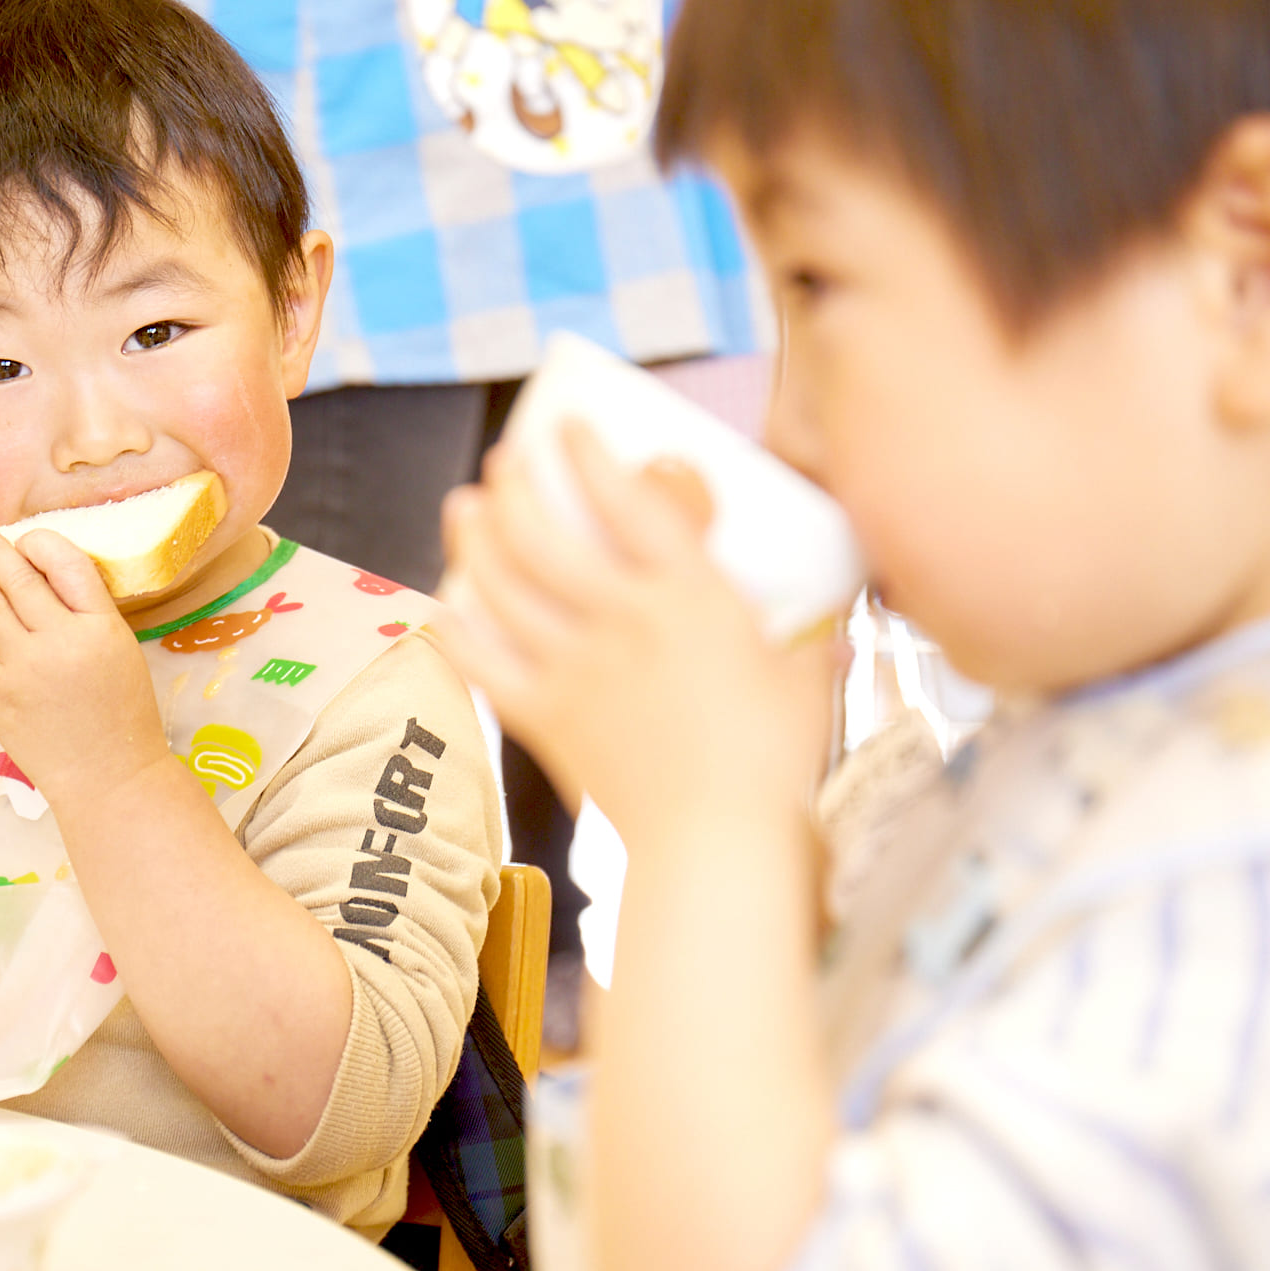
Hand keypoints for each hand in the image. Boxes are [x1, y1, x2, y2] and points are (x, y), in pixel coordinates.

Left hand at [0, 527, 170, 808]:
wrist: (110, 777)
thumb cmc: (122, 715)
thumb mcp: (121, 651)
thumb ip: (87, 614)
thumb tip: (39, 578)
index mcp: (102, 626)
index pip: (67, 564)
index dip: (40, 543)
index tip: (25, 538)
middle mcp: (61, 641)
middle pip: (19, 579)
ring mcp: (24, 668)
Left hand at [440, 424, 839, 844]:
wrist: (717, 842)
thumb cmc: (773, 762)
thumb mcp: (803, 678)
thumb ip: (805, 637)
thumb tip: (826, 622)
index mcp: (692, 596)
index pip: (630, 500)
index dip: (590, 455)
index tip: (569, 428)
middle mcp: (624, 619)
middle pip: (545, 532)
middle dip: (516, 485)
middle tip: (504, 461)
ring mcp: (576, 667)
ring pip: (502, 585)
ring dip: (475, 538)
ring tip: (464, 507)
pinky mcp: (546, 717)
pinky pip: (482, 664)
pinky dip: (457, 630)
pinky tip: (444, 604)